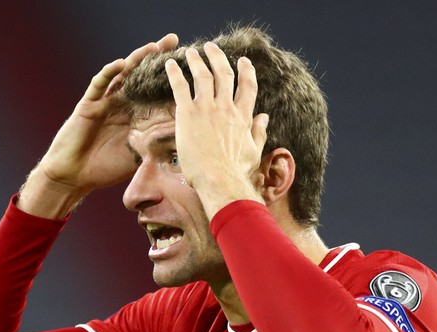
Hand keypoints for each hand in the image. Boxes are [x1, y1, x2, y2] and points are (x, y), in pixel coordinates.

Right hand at [19, 34, 178, 218]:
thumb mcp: (137, 158)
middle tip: (174, 40)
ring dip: (136, 59)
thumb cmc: (104, 169)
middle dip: (157, 58)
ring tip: (153, 46)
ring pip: (122, 75)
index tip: (191, 64)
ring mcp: (104, 102)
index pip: (155, 90)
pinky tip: (121, 64)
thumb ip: (155, 147)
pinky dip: (109, 73)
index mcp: (134, 116)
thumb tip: (183, 143)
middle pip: (141, 75)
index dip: (170, 77)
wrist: (74, 176)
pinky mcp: (88, 105)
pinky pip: (99, 85)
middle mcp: (121, 104)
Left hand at [164, 42, 268, 217]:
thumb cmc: (236, 172)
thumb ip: (259, 132)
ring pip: (203, 75)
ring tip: (192, 52)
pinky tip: (171, 64)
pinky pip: (180, 86)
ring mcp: (207, 108)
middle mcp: (226, 107)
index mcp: (243, 116)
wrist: (219, 179)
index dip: (246, 71)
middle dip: (218, 58)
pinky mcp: (188, 113)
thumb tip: (265, 117)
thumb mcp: (253, 151)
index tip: (244, 61)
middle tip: (212, 48)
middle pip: (224, 74)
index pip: (248, 86)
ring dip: (197, 60)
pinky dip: (176, 73)